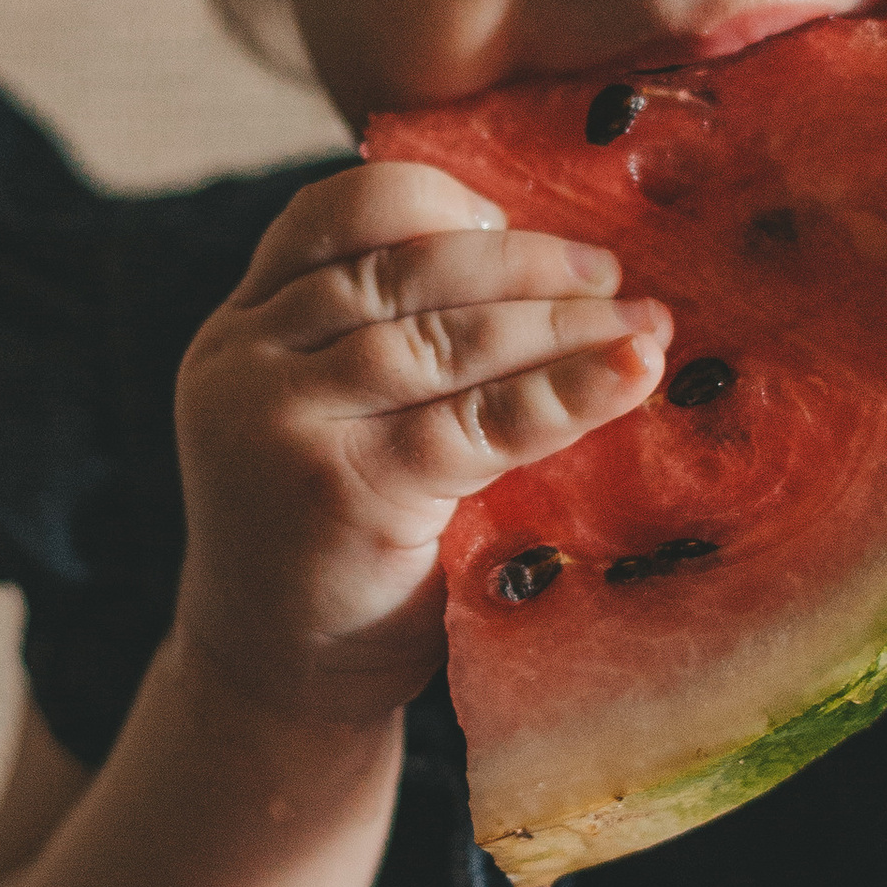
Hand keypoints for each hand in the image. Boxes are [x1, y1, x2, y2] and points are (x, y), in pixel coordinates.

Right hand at [173, 161, 669, 723]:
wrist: (274, 683)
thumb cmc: (336, 543)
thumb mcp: (332, 419)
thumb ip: (386, 343)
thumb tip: (553, 267)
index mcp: (241, 327)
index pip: (334, 216)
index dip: (437, 204)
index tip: (515, 224)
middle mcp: (245, 363)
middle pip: (400, 268)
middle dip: (522, 262)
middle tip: (610, 277)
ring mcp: (284, 425)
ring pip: (441, 336)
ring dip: (559, 321)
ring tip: (644, 325)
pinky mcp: (346, 492)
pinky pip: (477, 422)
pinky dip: (565, 392)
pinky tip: (631, 374)